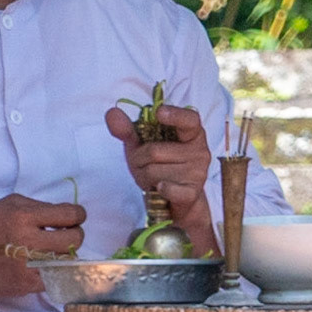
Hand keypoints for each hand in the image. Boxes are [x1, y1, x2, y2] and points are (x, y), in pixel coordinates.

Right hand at [0, 194, 86, 306]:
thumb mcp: (6, 205)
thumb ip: (37, 207)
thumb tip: (64, 215)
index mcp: (22, 217)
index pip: (70, 215)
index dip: (78, 215)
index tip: (74, 218)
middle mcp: (27, 241)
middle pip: (75, 239)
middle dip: (74, 234)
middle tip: (64, 235)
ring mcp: (28, 267)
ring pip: (68, 261)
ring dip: (64, 254)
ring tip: (50, 250)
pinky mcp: (26, 285)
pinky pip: (55, 277)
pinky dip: (52, 270)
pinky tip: (42, 264)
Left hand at [104, 104, 219, 255]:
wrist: (175, 199)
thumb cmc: (159, 165)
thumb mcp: (142, 145)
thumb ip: (128, 129)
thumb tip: (112, 113)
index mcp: (191, 133)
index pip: (189, 119)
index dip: (175, 114)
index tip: (159, 112)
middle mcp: (199, 151)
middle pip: (154, 151)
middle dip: (139, 160)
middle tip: (144, 165)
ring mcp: (198, 172)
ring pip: (153, 171)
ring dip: (143, 176)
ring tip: (152, 178)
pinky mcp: (192, 192)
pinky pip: (164, 188)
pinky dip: (155, 189)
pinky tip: (159, 189)